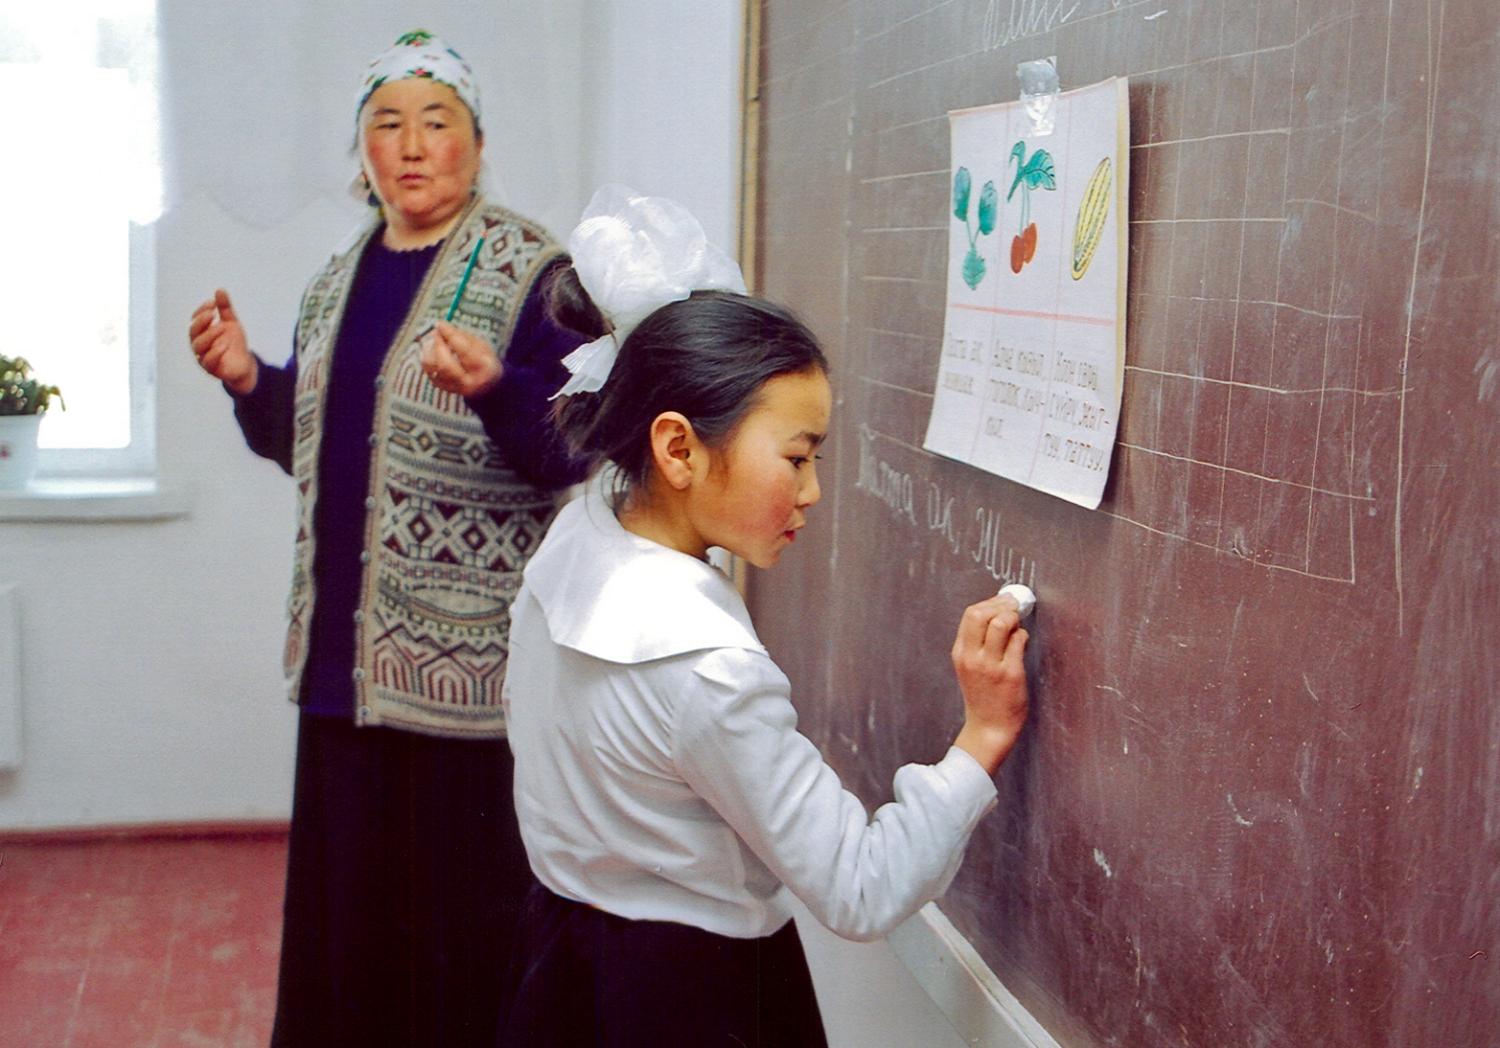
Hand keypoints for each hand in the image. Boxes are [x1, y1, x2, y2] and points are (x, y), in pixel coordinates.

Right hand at [189, 289, 257, 394]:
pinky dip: (215, 352)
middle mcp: (199, 345)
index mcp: (201, 333)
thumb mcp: (231, 324)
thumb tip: (220, 290)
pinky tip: (224, 344)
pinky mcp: (212, 369)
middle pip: (193, 332)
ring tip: (222, 328)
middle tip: (213, 314)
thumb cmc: (234, 343)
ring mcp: (203, 357)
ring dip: (209, 335)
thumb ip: (225, 309)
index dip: (201, 310)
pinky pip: (208, 361)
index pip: (195, 320)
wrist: (245, 364)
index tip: (213, 303)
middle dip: (202, 322)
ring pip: (198, 346)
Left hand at [421, 321, 502, 396]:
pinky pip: (430, 372)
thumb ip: (462, 336)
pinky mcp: (446, 389)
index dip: (450, 335)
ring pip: (434, 369)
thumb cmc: (483, 360)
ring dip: (430, 351)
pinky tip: (434, 352)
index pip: (464, 350)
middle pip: (446, 364)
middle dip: (437, 345)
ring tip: (434, 341)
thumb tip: (441, 326)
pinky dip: (429, 359)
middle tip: (435, 332)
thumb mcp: (481, 345)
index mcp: (484, 367)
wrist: (488, 385)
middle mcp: (470, 382)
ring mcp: (456, 388)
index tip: (440, 323)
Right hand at [950, 593, 1029, 774]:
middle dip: (1000, 604)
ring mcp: (991, 665)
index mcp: (960, 653)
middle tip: (1014, 605)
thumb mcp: (969, 667)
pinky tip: (1022, 641)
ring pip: (1001, 624)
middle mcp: (972, 657)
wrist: (989, 728)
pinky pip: (1019, 641)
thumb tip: (998, 614)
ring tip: (1017, 624)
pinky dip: (1023, 635)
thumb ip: (977, 643)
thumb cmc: (982, 697)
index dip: (989, 602)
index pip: (970, 614)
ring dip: (1013, 617)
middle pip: (980, 614)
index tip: (1002, 601)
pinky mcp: (1010, 673)